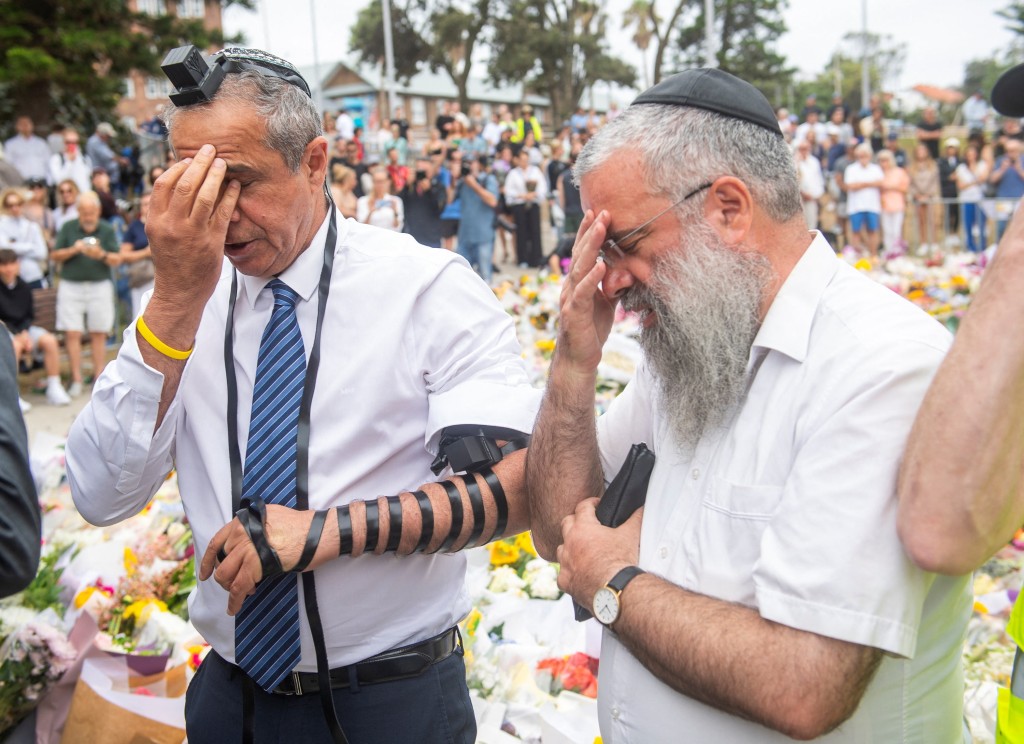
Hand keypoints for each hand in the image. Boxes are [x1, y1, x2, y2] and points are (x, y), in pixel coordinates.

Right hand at [146, 144, 239, 307]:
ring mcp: (192, 233)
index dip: (178, 167)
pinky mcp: (212, 242)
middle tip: (210, 150)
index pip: (164, 183)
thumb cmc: (171, 259)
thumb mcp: (158, 233)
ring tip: (223, 164)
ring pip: (205, 195)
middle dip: (200, 163)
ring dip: (216, 175)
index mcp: (155, 220)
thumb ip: (164, 209)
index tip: (189, 158)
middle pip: (185, 184)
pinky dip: (230, 195)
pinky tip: (235, 185)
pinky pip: (222, 212)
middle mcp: (172, 225)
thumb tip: (171, 179)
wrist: (179, 292)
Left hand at [199, 505, 315, 614]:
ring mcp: (246, 549)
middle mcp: (240, 533)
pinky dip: (235, 601)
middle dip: (225, 578)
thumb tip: (245, 542)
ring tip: (243, 594)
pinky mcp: (256, 564)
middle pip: (221, 563)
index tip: (204, 574)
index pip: (216, 543)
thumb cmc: (300, 527)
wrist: (316, 533)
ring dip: (231, 589)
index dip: (206, 561)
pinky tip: (235, 608)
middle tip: (236, 585)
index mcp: (242, 522)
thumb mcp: (270, 518)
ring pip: (226, 576)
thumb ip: (253, 528)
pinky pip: (238, 587)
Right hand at [555, 209, 615, 373]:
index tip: (597, 213)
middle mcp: (571, 286)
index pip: (584, 253)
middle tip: (600, 211)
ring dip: (591, 247)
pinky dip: (592, 278)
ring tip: (600, 229)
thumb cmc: (591, 329)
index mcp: (578, 282)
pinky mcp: (574, 313)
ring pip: (580, 268)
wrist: (580, 358)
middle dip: (590, 232)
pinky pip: (583, 293)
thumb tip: (629, 269)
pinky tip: (601, 266)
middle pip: (581, 254)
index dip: (589, 233)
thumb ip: (614, 284)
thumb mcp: (608, 302)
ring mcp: (570, 299)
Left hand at [555, 498, 642, 602]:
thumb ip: (636, 518)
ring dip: (570, 547)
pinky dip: (570, 572)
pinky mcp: (565, 581)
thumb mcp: (631, 535)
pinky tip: (579, 574)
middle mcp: (569, 543)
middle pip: (566, 524)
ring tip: (582, 550)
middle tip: (587, 524)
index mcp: (583, 528)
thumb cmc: (622, 562)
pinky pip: (562, 573)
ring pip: (561, 549)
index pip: (583, 507)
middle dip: (576, 521)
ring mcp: (565, 563)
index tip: (596, 505)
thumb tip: (642, 508)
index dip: (591, 503)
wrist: (617, 591)